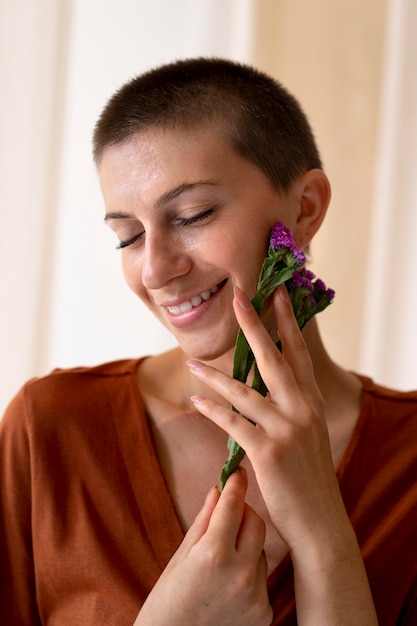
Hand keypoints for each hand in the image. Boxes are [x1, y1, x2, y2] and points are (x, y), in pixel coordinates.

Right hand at [134, 468, 271, 625]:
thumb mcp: (180, 556)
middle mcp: (240, 574)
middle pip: (256, 522)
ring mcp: (255, 596)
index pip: (233, 505)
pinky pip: (263, 578)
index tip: (237, 472)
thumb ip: (204, 521)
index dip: (235, 484)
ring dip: (247, 545)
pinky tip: (229, 584)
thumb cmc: (167, 602)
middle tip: (229, 512)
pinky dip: (250, 573)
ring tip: (222, 559)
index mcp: (213, 554)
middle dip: (243, 512)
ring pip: (262, 550)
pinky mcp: (264, 614)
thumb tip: (218, 488)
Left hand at [188, 284, 347, 552]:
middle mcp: (302, 409)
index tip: (277, 293)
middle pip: (274, 358)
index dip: (286, 321)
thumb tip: (270, 384)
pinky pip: (234, 424)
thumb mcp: (308, 433)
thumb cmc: (308, 475)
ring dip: (215, 375)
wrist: (320, 520)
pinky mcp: (269, 453)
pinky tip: (197, 400)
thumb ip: (292, 406)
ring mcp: (286, 430)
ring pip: (245, 391)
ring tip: (192, 361)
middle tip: (239, 296)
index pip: (297, 353)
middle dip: (255, 325)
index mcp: (311, 401)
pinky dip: (214, 410)